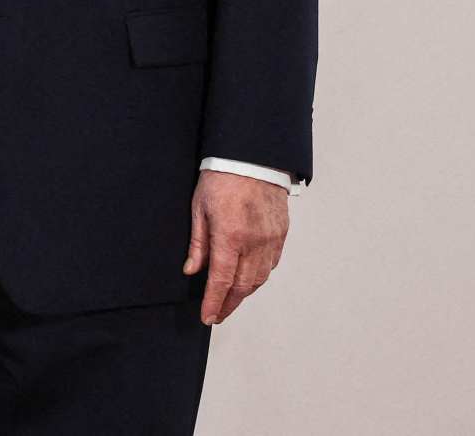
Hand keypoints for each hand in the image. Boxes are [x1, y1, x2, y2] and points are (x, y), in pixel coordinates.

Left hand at [184, 169, 289, 324]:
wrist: (253, 158)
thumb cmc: (221, 178)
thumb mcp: (199, 207)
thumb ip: (198, 243)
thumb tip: (193, 270)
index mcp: (230, 235)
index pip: (222, 280)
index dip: (214, 302)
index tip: (207, 316)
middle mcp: (254, 242)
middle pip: (244, 285)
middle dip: (229, 304)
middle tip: (217, 314)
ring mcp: (271, 239)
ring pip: (260, 278)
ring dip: (245, 293)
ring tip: (230, 300)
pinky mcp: (281, 234)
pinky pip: (272, 264)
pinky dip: (259, 276)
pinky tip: (249, 280)